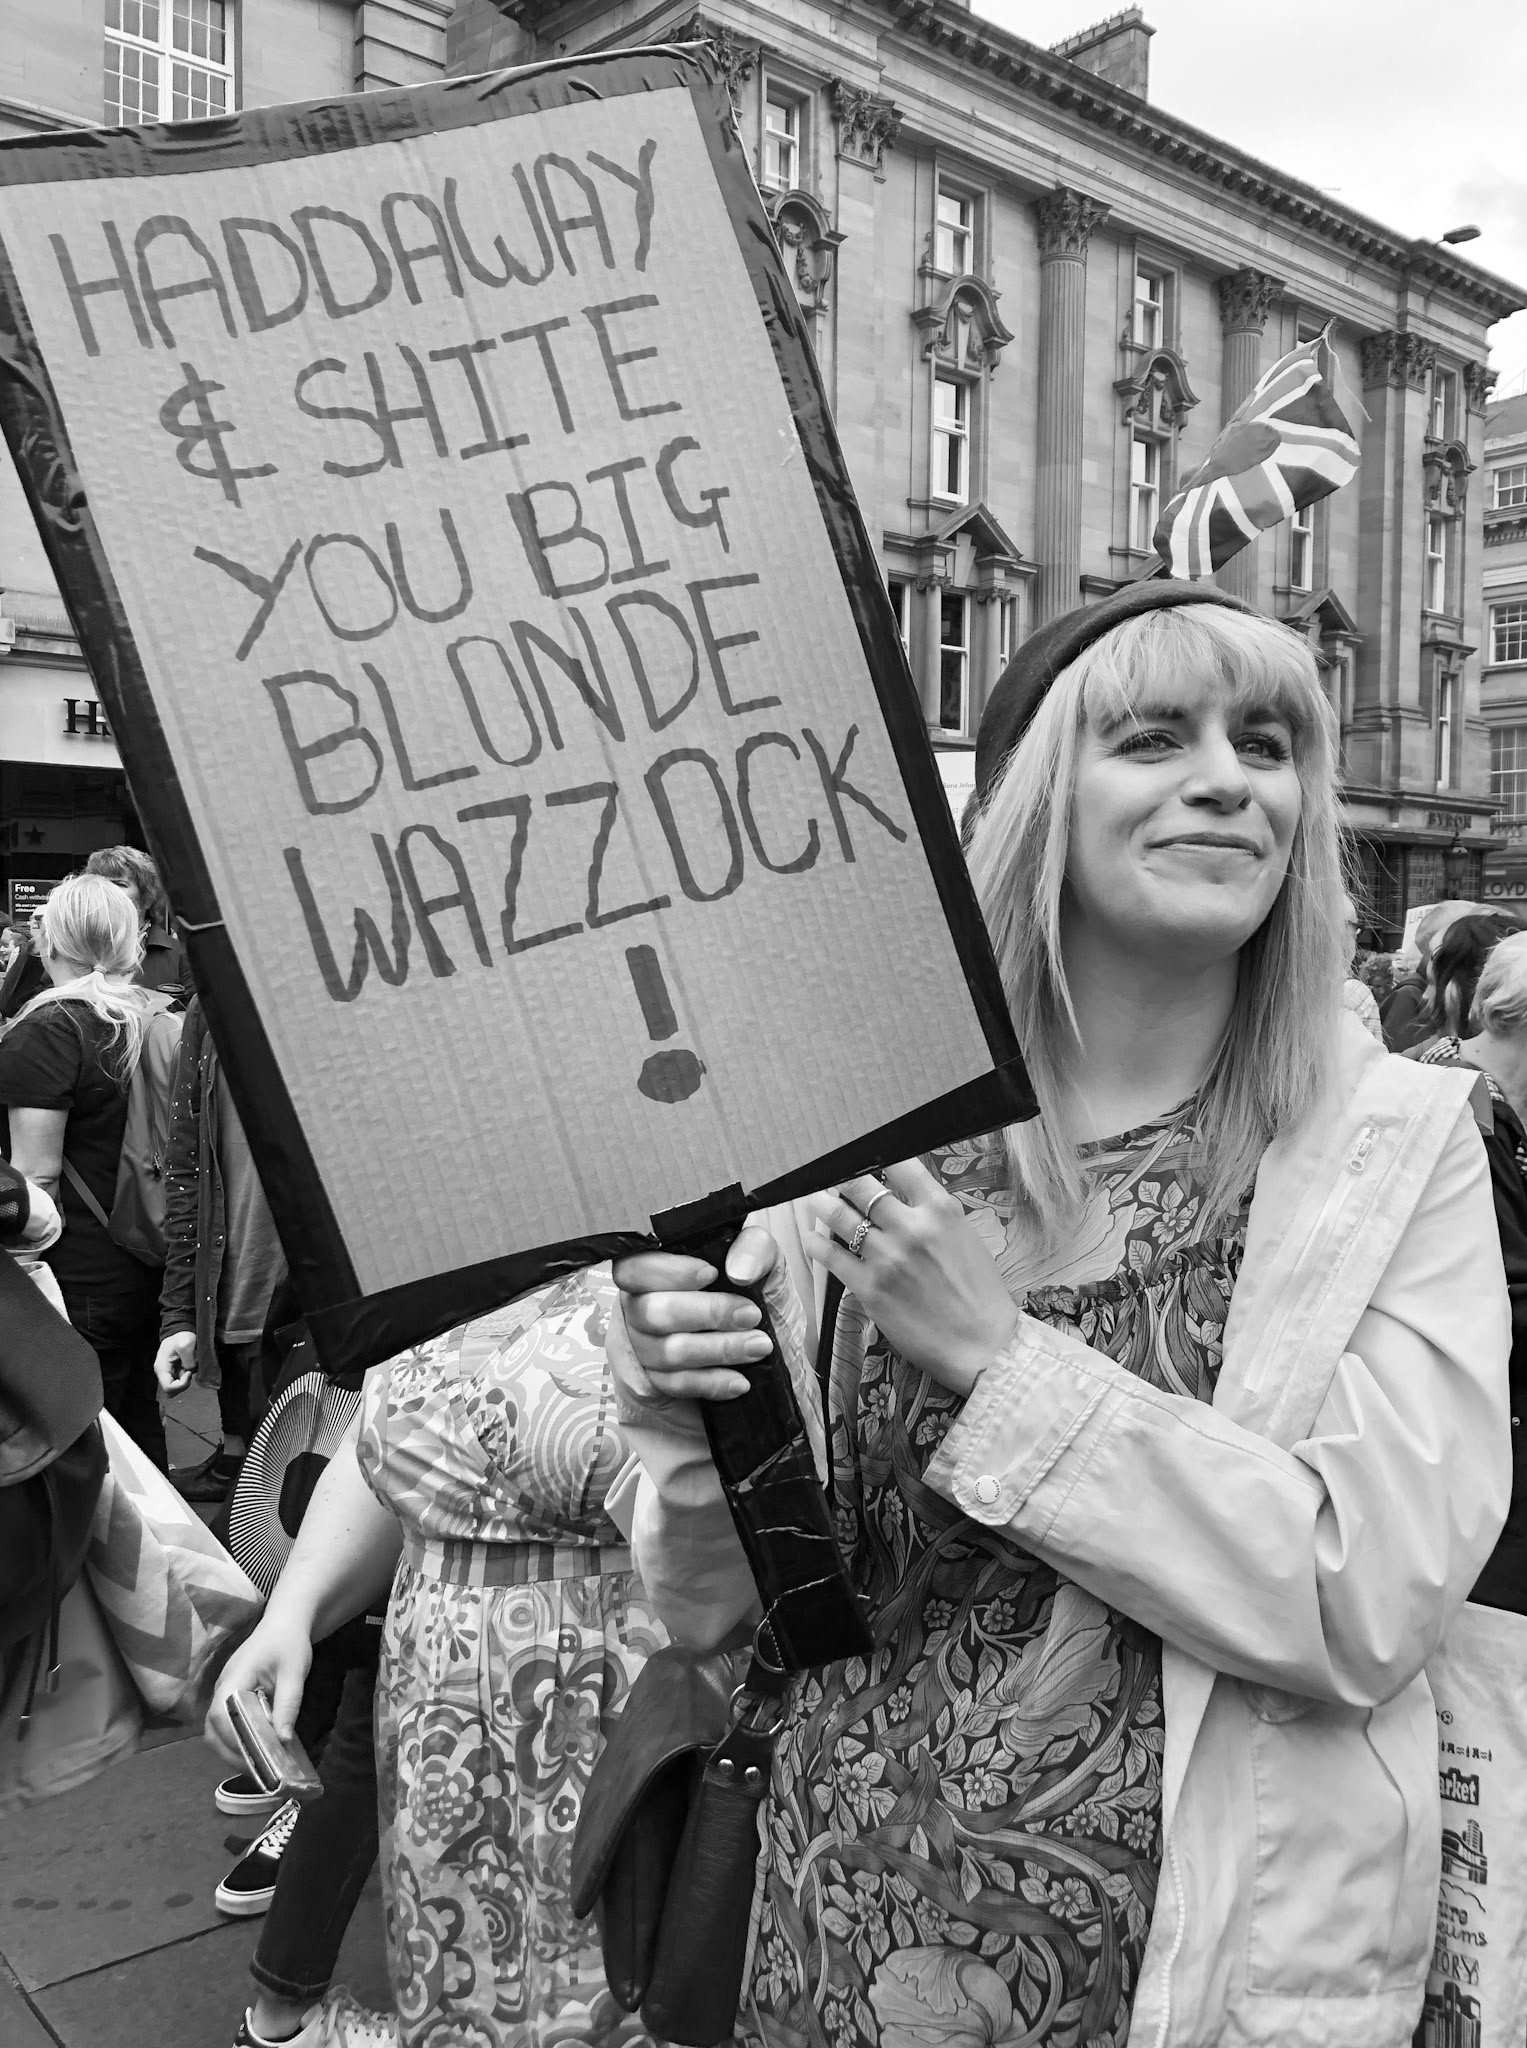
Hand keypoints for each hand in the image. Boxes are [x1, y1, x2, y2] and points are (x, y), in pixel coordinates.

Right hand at [154, 1330, 195, 1396]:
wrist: (180, 1330)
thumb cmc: (181, 1336)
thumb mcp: (186, 1344)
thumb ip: (188, 1360)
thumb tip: (190, 1370)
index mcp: (161, 1368)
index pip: (168, 1388)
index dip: (181, 1384)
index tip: (188, 1372)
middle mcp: (163, 1373)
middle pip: (172, 1391)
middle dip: (183, 1384)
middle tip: (189, 1371)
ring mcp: (168, 1373)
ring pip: (177, 1387)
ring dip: (186, 1380)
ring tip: (189, 1366)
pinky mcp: (174, 1371)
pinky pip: (180, 1381)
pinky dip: (187, 1376)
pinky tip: (189, 1365)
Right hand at [205, 1608, 312, 1763]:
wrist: (284, 1624)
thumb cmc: (289, 1644)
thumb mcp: (295, 1672)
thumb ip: (288, 1704)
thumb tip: (282, 1740)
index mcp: (235, 1677)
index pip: (220, 1714)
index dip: (232, 1740)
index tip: (252, 1757)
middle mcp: (222, 1687)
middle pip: (212, 1728)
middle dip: (229, 1753)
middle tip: (256, 1771)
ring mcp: (224, 1692)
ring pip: (216, 1729)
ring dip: (231, 1749)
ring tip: (257, 1765)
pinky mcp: (230, 1697)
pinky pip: (226, 1724)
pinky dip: (236, 1740)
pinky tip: (256, 1748)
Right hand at [611, 1226, 779, 1404]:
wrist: (772, 1344)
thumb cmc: (756, 1296)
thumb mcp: (763, 1261)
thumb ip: (754, 1249)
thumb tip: (738, 1270)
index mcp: (654, 1270)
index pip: (634, 1268)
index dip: (667, 1271)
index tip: (710, 1273)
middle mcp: (641, 1307)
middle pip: (653, 1312)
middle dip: (708, 1313)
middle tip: (750, 1315)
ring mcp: (644, 1347)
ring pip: (668, 1351)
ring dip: (719, 1349)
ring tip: (758, 1346)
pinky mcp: (658, 1382)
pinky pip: (677, 1385)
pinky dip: (712, 1382)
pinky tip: (740, 1380)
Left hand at [807, 1162, 1018, 1397]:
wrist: (982, 1345)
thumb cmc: (980, 1293)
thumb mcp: (965, 1238)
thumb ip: (933, 1214)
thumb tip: (902, 1195)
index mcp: (941, 1210)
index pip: (900, 1164)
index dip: (875, 1153)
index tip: (860, 1152)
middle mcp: (911, 1227)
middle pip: (861, 1186)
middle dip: (841, 1177)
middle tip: (828, 1173)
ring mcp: (887, 1257)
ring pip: (841, 1217)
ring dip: (823, 1204)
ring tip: (814, 1198)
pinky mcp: (870, 1288)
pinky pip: (832, 1257)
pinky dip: (817, 1244)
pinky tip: (811, 1238)